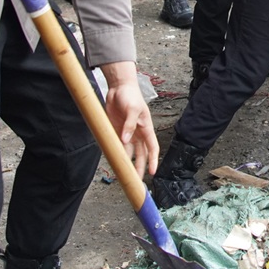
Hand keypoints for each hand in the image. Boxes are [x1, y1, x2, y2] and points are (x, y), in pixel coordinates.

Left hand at [100, 61, 158, 178]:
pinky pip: (117, 146)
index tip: (152, 172)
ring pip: (129, 153)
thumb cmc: (130, 95)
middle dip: (140, 167)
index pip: (152, 148)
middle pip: (141, 154)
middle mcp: (137, 133)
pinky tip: (114, 161)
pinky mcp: (117, 131)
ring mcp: (127, 133)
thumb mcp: (133, 108)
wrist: (118, 87)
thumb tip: (125, 140)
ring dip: (128, 163)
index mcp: (146, 128)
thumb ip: (129, 125)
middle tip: (136, 181)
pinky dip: (116, 154)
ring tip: (124, 175)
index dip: (153, 160)